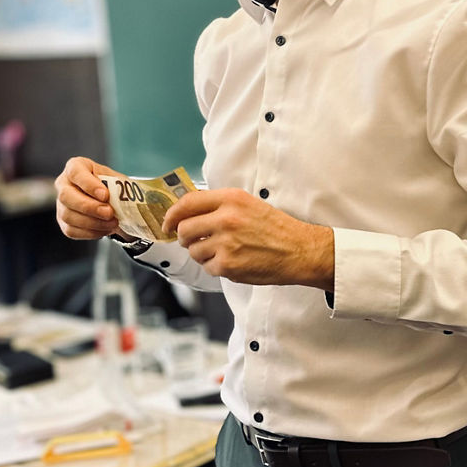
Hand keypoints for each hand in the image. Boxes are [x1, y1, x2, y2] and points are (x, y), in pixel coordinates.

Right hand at [54, 156, 122, 239]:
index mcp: (75, 167)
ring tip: (113, 223)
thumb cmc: (113, 186)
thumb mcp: (116, 180)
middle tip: (109, 213)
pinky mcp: (64, 222)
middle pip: (66, 196)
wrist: (114, 201)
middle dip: (89, 207)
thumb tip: (115, 199)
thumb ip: (114, 187)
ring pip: (68, 216)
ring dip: (93, 222)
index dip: (89, 184)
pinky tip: (105, 229)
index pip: (75, 172)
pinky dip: (91, 232)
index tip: (105, 195)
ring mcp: (61, 204)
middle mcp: (63, 184)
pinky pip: (72, 230)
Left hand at [162, 188, 333, 289]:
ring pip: (193, 251)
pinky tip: (232, 261)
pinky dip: (216, 267)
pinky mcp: (228, 265)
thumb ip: (219, 205)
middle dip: (185, 238)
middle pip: (184, 229)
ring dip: (202, 254)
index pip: (187, 203)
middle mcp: (226, 218)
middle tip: (194, 241)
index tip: (168, 223)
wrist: (299, 250)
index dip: (172, 214)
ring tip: (223, 251)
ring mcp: (226, 242)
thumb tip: (187, 212)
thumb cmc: (276, 228)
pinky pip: (207, 267)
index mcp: (230, 199)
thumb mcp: (248, 204)